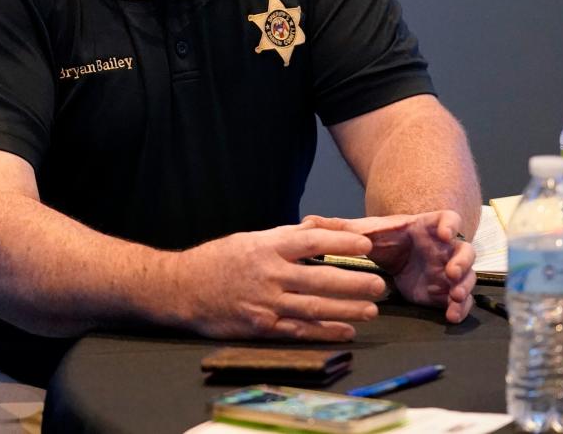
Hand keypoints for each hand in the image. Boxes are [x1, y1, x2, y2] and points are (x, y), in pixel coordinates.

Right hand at [169, 223, 387, 341]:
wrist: (182, 288)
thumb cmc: (218, 260)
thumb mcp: (250, 239)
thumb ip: (285, 238)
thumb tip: (322, 230)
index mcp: (266, 247)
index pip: (311, 241)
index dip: (342, 242)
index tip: (367, 243)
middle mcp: (268, 274)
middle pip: (320, 279)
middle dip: (354, 283)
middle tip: (380, 285)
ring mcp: (265, 303)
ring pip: (315, 308)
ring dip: (347, 310)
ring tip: (371, 310)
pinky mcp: (261, 326)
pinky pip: (299, 330)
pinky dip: (325, 331)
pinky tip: (345, 330)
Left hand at [301, 211, 474, 322]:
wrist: (395, 255)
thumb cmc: (385, 238)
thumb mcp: (364, 232)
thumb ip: (341, 227)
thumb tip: (307, 219)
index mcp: (427, 227)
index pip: (448, 219)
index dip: (450, 225)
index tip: (445, 233)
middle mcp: (443, 248)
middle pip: (464, 251)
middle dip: (461, 262)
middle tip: (451, 272)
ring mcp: (447, 270)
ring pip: (466, 277)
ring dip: (464, 286)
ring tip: (453, 297)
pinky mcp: (444, 292)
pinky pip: (460, 300)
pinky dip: (459, 308)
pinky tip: (450, 315)